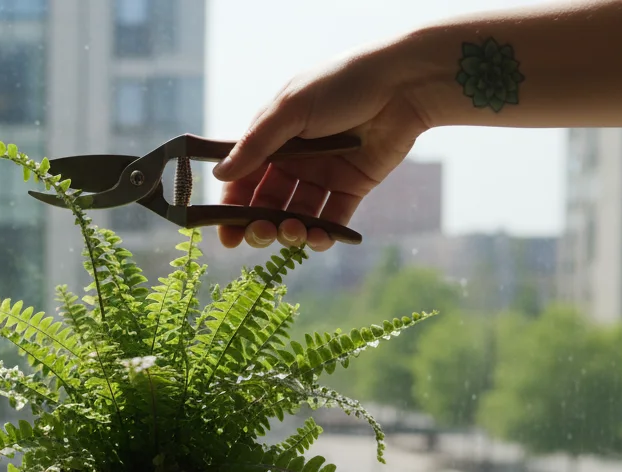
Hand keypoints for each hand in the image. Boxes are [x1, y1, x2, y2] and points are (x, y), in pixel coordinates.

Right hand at [213, 42, 431, 250]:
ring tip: (293, 234)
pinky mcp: (352, 186)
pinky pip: (332, 218)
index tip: (225, 235)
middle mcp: (295, 159)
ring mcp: (323, 174)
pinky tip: (318, 238)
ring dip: (290, 231)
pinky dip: (323, 234)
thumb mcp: (290, 109)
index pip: (243, 179)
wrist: (403, 84)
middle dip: (260, 225)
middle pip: (268, 203)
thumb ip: (255, 145)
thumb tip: (219, 174)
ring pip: (298, 214)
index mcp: (273, 138)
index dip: (232, 207)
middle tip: (261, 235)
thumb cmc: (342, 85)